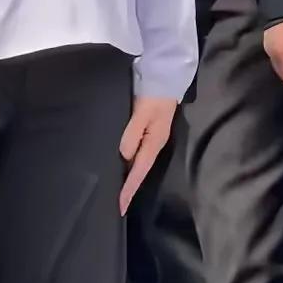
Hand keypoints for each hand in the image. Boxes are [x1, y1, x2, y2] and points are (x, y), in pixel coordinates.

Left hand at [119, 96, 176, 215]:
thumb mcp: (143, 112)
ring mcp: (151, 137)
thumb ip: (132, 133)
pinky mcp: (147, 129)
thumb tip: (124, 156)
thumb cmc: (154, 93)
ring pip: (138, 163)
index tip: (120, 206)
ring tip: (117, 192)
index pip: (139, 171)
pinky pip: (137, 152)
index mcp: (154, 142)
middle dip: (129, 188)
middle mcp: (153, 143)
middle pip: (139, 171)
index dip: (129, 189)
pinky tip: (121, 166)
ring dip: (129, 177)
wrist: (166, 75)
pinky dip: (129, 163)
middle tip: (116, 206)